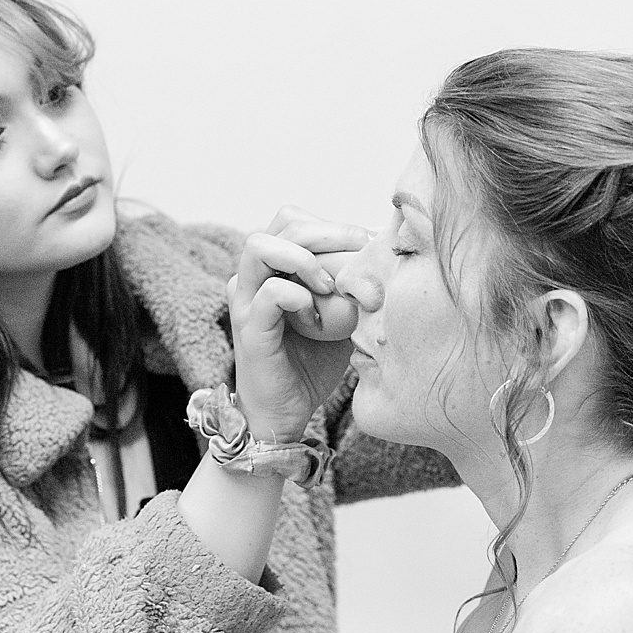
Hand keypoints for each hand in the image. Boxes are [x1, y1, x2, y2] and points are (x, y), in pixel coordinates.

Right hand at [226, 207, 371, 441]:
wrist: (287, 413)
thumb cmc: (312, 363)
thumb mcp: (340, 315)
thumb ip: (350, 284)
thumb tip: (387, 252)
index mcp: (273, 268)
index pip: (296, 219)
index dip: (334, 226)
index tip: (366, 248)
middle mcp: (252, 277)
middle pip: (283, 221)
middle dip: (329, 233)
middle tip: (358, 258)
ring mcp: (245, 300)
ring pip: (261, 245)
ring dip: (305, 258)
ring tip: (330, 285)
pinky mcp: (247, 327)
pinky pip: (270, 293)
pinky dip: (299, 297)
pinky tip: (317, 318)